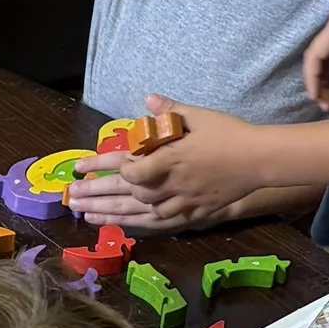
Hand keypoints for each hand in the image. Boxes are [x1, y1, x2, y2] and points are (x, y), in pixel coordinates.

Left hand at [70, 98, 279, 234]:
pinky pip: (160, 224)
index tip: (84, 168)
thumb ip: (170, 111)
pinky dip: (138, 225)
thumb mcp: (199, 116)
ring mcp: (182, 202)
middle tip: (69, 198)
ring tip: (86, 215)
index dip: (104, 168)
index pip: (128, 168)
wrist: (259, 160)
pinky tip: (122, 226)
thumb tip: (148, 100)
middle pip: (125, 194)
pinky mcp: (193, 213)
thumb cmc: (229, 133)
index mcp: (169, 158)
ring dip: (110, 214)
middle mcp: (171, 184)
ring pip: (139, 213)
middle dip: (95, 195)